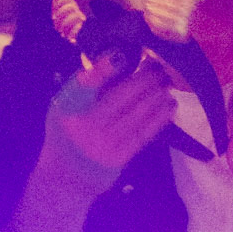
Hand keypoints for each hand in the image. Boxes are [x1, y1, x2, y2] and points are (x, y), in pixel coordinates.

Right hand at [39, 52, 174, 201]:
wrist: (65, 175)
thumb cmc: (67, 131)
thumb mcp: (63, 106)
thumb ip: (85, 85)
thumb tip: (117, 58)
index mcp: (67, 107)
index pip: (84, 85)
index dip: (103, 69)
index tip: (121, 55)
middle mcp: (85, 125)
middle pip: (120, 97)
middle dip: (144, 79)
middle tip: (159, 66)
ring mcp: (103, 143)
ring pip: (136, 113)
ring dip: (156, 95)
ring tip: (167, 83)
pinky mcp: (118, 157)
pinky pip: (143, 133)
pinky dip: (159, 117)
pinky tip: (169, 105)